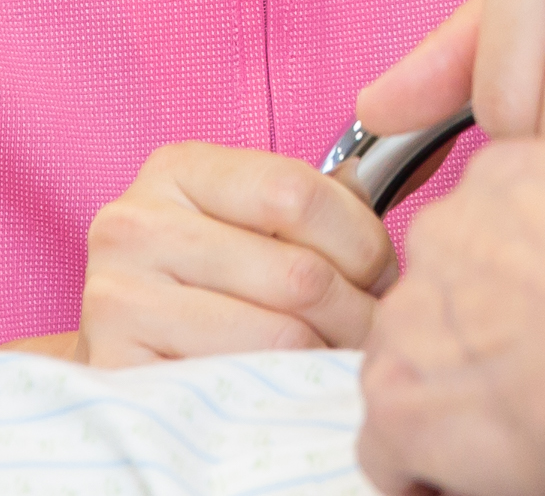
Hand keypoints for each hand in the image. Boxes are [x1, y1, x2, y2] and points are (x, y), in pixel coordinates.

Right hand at [76, 140, 395, 362]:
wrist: (130, 354)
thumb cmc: (211, 282)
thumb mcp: (255, 220)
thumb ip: (329, 196)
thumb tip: (427, 155)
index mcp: (178, 169)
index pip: (300, 192)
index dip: (361, 240)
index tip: (379, 272)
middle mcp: (135, 223)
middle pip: (299, 272)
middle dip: (356, 309)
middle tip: (369, 328)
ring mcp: (117, 296)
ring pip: (281, 333)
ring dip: (328, 353)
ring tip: (336, 354)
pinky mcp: (119, 365)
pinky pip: (243, 381)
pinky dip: (286, 388)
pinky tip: (293, 382)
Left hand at [355, 139, 544, 495]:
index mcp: (513, 175)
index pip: (489, 226)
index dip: (517, 283)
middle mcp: (447, 229)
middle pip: (443, 293)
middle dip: (479, 338)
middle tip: (540, 380)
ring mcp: (414, 316)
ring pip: (409, 365)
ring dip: (451, 401)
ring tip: (518, 434)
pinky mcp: (397, 401)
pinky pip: (386, 449)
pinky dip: (424, 473)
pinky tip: (479, 477)